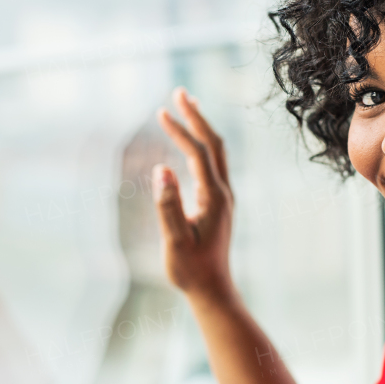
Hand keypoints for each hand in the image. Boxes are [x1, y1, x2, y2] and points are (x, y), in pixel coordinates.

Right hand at [152, 87, 234, 299]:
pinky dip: (200, 145)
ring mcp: (223, 196)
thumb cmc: (191, 270)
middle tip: (179, 92)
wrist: (213, 290)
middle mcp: (223, 192)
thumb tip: (161, 171)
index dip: (181, 131)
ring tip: (185, 107)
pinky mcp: (218, 202)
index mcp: (214, 198)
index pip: (198, 154)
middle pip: (214, 144)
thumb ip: (168, 206)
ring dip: (201, 127)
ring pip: (216, 152)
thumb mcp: (175, 240)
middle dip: (197, 116)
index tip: (161, 112)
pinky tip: (188, 142)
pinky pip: (211, 164)